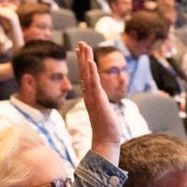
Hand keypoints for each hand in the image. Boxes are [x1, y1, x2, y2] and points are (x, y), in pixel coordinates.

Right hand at [77, 39, 121, 159]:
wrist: (106, 142)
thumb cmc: (106, 130)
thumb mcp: (104, 113)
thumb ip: (101, 106)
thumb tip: (101, 104)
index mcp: (91, 97)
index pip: (86, 77)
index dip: (83, 64)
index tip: (82, 52)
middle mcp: (89, 96)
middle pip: (84, 73)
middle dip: (83, 57)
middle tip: (81, 43)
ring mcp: (93, 98)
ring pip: (88, 75)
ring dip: (86, 60)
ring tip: (84, 47)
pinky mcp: (98, 101)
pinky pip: (94, 84)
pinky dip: (91, 72)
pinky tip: (90, 62)